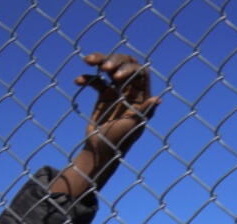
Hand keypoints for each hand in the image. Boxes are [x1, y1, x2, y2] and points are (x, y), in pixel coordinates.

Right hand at [52, 52, 158, 196]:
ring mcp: (117, 92)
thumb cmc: (120, 141)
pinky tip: (78, 81)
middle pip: (125, 65)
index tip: (115, 77)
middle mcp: (131, 92)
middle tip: (104, 68)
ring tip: (88, 60)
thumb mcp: (132, 126)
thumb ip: (143, 111)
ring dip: (100, 60)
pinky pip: (95, 80)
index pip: (141, 73)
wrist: (100, 150)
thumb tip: (158, 99)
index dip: (129, 69)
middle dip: (114, 61)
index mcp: (142, 97)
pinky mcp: (103, 95)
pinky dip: (86, 77)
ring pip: (109, 68)